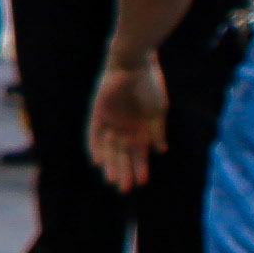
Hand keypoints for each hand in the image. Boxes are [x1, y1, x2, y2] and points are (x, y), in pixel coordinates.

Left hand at [90, 55, 170, 192]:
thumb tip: (160, 150)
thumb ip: (157, 130)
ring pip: (108, 148)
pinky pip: (93, 133)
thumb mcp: (158, 110)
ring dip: (111, 164)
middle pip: (122, 154)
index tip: (141, 182)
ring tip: (113, 180)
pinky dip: (95, 146)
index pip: (139, 153)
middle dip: (124, 171)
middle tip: (125, 188)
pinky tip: (97, 161)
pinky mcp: (97, 113)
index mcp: (142, 128)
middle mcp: (125, 127)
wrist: (134, 63)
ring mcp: (111, 121)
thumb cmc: (151, 85)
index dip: (140, 168)